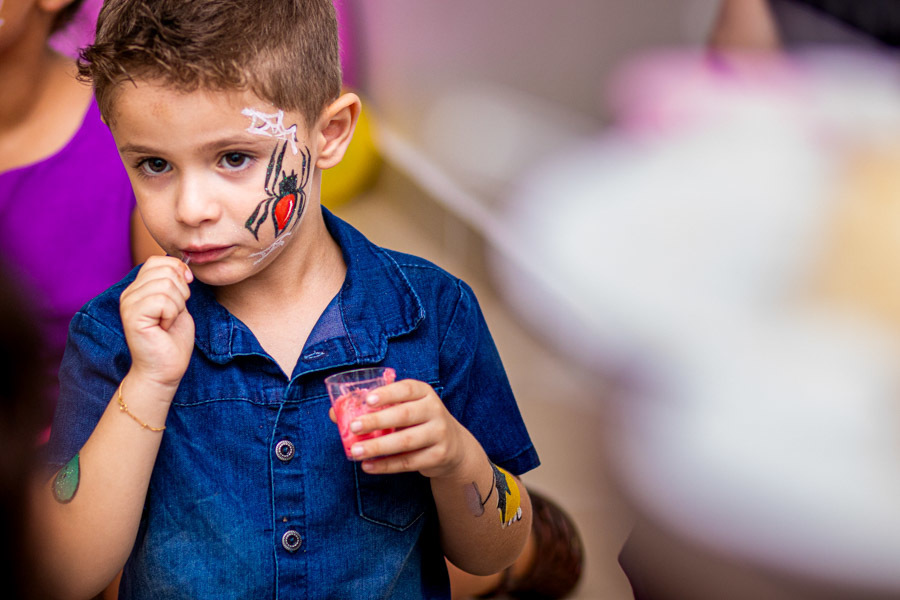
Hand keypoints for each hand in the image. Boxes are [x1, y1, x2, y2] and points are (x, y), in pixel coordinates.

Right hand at [119, 256, 194, 389]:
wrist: (164, 370)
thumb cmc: (172, 340)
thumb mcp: (178, 304)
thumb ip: (175, 283)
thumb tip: (183, 267)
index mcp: (138, 288)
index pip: (158, 261)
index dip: (178, 270)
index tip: (186, 288)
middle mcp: (129, 293)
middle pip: (165, 270)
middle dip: (181, 291)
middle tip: (173, 313)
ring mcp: (128, 303)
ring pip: (166, 285)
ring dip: (177, 306)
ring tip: (167, 322)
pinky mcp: (132, 315)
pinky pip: (163, 301)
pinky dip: (172, 315)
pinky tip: (163, 327)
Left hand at [342, 379, 472, 478]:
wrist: (453, 446)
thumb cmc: (418, 422)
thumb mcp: (404, 408)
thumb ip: (375, 408)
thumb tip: (335, 413)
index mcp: (424, 393)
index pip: (407, 389)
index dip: (387, 394)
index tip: (368, 400)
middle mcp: (435, 410)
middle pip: (404, 415)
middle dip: (377, 421)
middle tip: (354, 427)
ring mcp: (439, 434)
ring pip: (405, 441)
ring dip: (378, 447)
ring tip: (356, 451)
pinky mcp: (438, 456)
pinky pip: (408, 462)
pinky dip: (386, 465)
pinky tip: (369, 466)